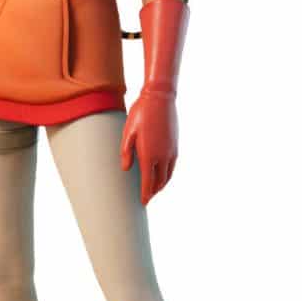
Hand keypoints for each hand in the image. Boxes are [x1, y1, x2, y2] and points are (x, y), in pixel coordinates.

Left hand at [120, 90, 178, 204]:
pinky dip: (168, 174)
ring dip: (161, 184)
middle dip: (153, 192)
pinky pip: (173, 166)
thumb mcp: (128, 131)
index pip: (147, 182)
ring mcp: (171, 151)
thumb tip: (126, 169)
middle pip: (160, 182)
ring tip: (154, 188)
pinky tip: (163, 172)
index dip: (145, 194)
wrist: (160, 98)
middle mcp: (162, 156)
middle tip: (147, 197)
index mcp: (149, 155)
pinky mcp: (175, 145)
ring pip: (168, 175)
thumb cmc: (141, 113)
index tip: (143, 203)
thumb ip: (126, 152)